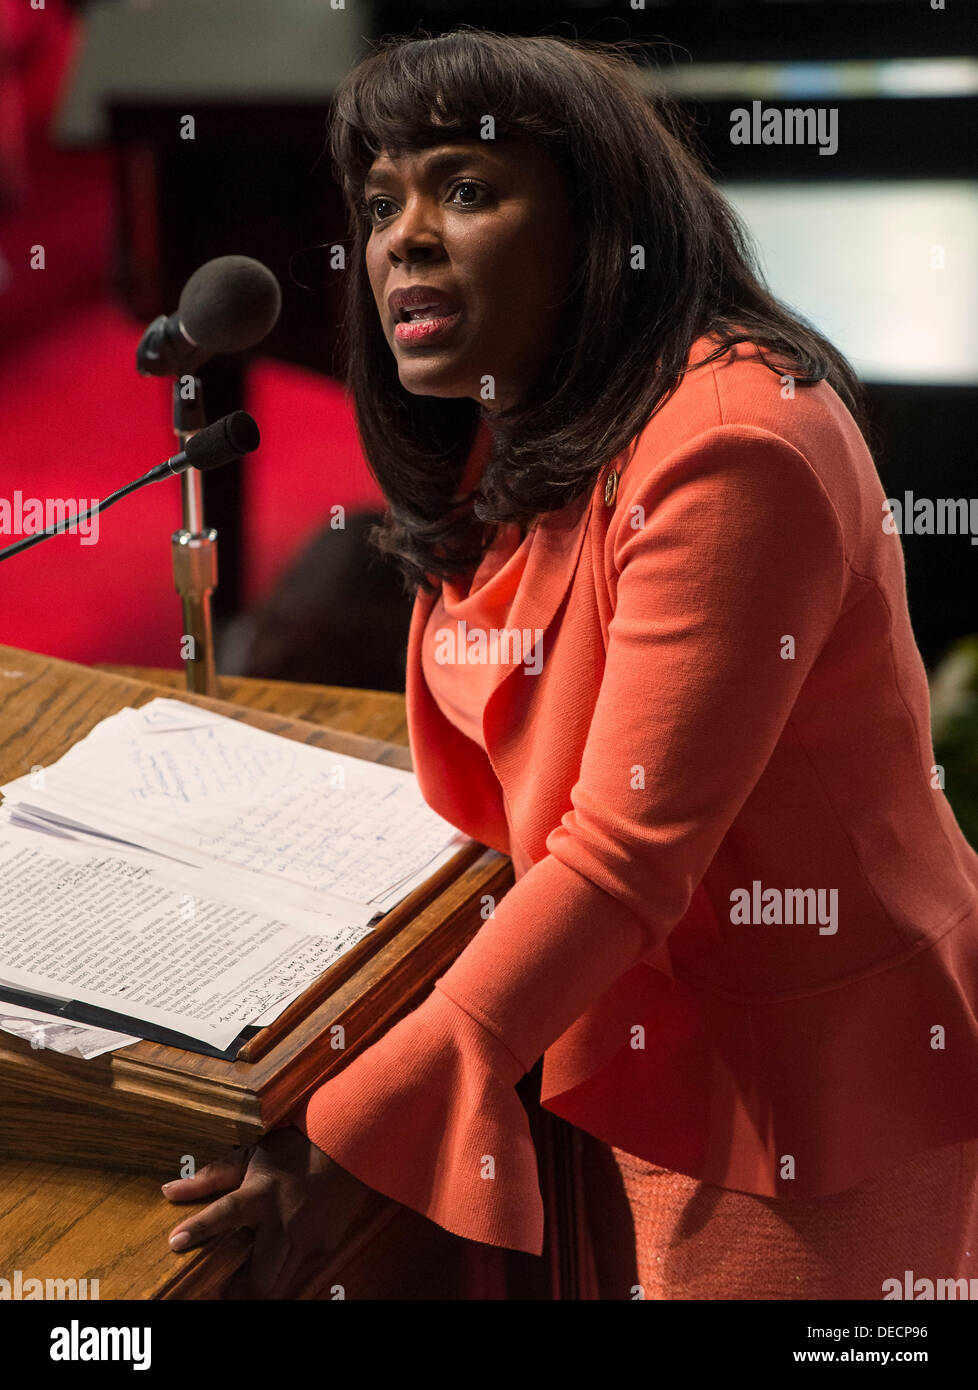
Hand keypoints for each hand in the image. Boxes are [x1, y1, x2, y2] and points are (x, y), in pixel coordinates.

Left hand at [162, 1125, 372, 1296]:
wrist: (347, 1147)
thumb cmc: (293, 1150)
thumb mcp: (250, 1156)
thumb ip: (210, 1177)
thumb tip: (169, 1190)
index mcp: (262, 1192)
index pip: (226, 1213)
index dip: (200, 1229)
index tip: (175, 1242)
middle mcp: (284, 1221)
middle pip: (258, 1279)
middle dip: (236, 1290)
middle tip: (222, 1284)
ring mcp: (307, 1239)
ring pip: (278, 1287)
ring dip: (258, 1288)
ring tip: (245, 1279)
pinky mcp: (324, 1248)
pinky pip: (298, 1276)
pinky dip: (281, 1277)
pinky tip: (274, 1265)